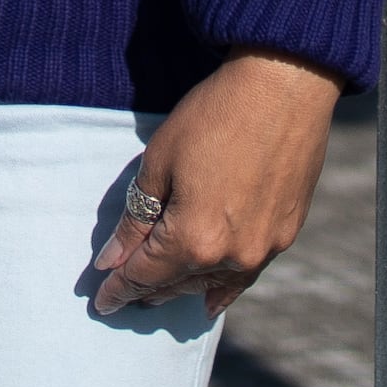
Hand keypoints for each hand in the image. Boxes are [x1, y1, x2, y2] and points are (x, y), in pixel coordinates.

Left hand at [88, 50, 340, 318]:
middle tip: (123, 293)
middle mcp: (229, 256)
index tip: (100, 301)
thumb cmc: (215, 115)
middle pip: (176, 283)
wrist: (285, 86)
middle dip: (146, 289)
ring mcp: (262, 248)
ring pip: (211, 282)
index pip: (144, 276)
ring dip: (182, 288)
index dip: (118, 288)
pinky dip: (223, 288)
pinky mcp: (286, 234)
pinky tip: (209, 300)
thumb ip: (136, 219)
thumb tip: (112, 260)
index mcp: (192, 238)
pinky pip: (246, 274)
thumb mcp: (160, 161)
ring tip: (159, 294)